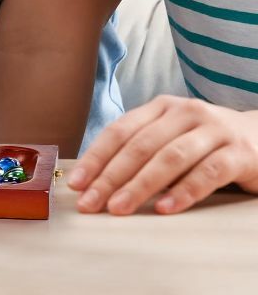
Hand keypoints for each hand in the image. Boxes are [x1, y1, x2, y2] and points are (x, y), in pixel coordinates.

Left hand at [68, 96, 257, 213]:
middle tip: (91, 203)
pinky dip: (183, 192)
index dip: (96, 157)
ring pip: (169, 158)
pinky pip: (207, 173)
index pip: (120, 131)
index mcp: (161, 107)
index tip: (77, 184)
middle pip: (139, 145)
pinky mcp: (239, 153)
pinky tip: (164, 209)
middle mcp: (184, 112)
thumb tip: (97, 178)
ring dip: (140, 185)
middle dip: (110, 176)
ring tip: (119, 208)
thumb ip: (143, 149)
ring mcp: (213, 130)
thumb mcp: (173, 137)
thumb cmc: (207, 143)